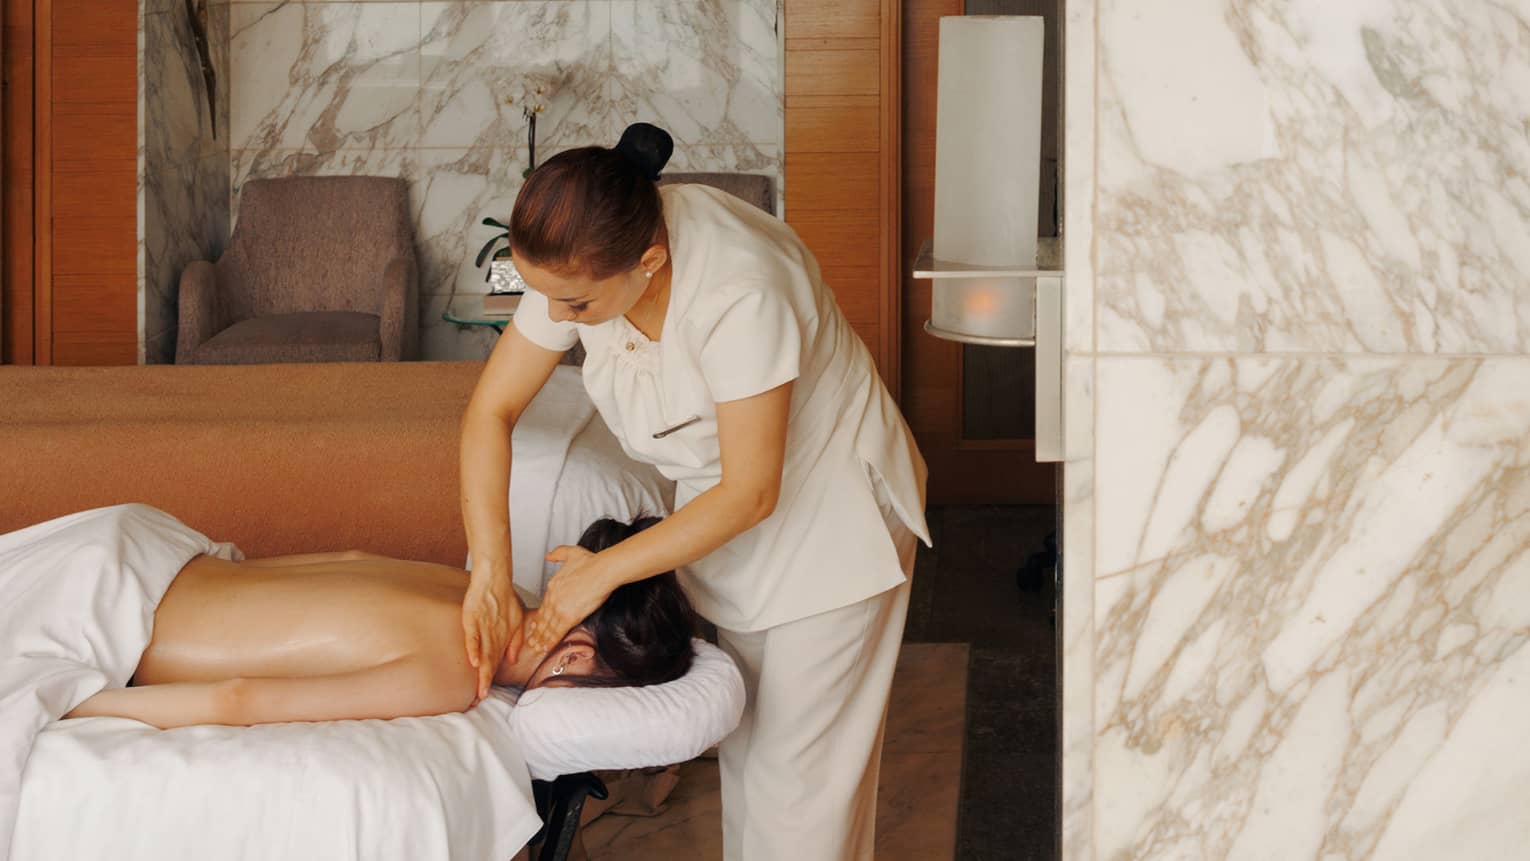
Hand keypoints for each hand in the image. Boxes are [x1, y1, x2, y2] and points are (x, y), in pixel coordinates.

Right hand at [462, 568, 523, 703]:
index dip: (489, 680)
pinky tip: (475, 661)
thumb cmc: (505, 599)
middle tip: (481, 698)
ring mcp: (483, 628)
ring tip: (480, 687)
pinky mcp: (473, 619)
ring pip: (483, 653)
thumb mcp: (516, 622)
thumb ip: (515, 641)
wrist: (495, 578)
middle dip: (484, 682)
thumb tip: (511, 660)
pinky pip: (474, 636)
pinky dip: (474, 648)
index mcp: (501, 638)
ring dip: (482, 672)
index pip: (494, 664)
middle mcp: (493, 636)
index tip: (484, 696)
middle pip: (489, 662)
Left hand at [520, 546, 613, 661]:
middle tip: (532, 641)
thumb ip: (558, 554)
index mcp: (553, 586)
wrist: (602, 570)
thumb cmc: (591, 563)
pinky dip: (550, 641)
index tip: (535, 624)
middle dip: (537, 632)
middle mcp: (553, 598)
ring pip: (548, 627)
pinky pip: (557, 632)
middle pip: (543, 618)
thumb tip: (548, 556)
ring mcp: (560, 608)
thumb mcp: (570, 553)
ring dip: (542, 639)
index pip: (544, 605)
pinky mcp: (569, 616)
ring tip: (537, 648)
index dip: (539, 617)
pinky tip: (546, 647)